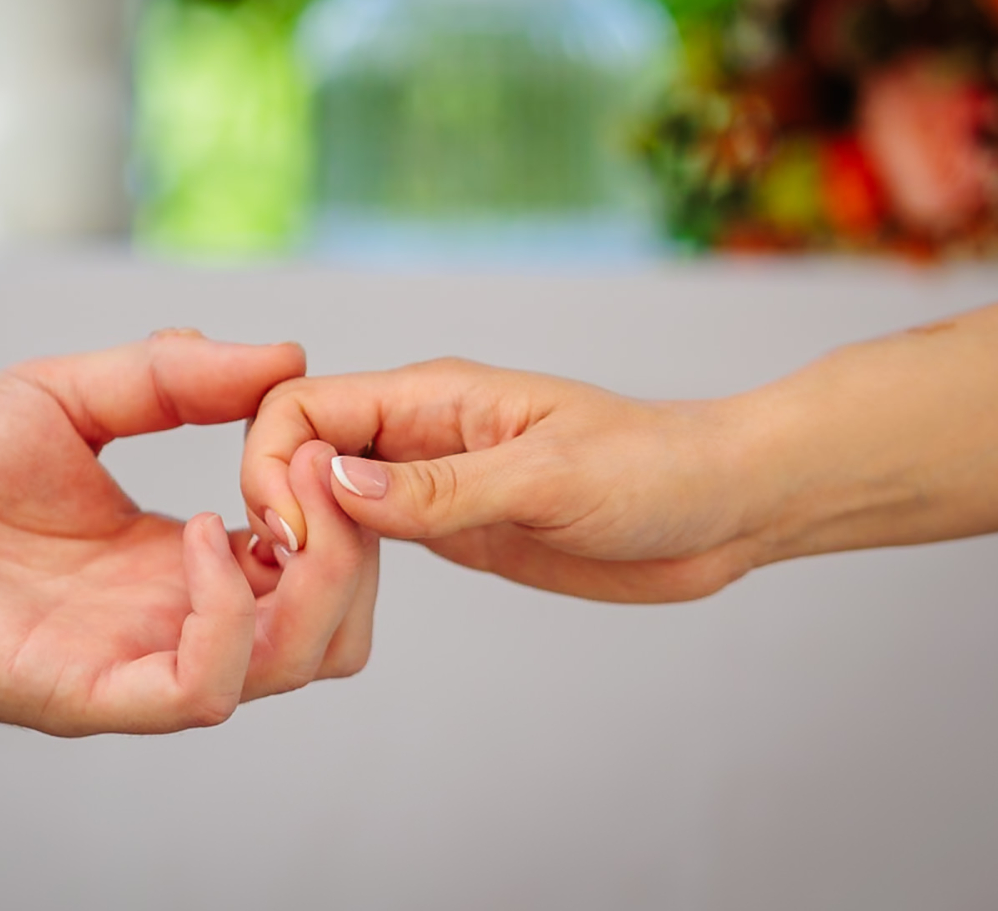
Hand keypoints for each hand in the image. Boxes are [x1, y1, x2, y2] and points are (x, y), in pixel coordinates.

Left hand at [0, 334, 377, 734]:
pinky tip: (195, 534)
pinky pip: (200, 689)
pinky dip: (228, 617)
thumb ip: (174, 376)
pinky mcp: (81, 692)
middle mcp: (168, 619)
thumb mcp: (72, 394)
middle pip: (330, 635)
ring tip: (268, 496)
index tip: (312, 431)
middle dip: (353, 554)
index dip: (339, 505)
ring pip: (289, 667)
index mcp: (176, 561)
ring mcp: (132, 661)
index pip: (314, 569)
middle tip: (311, 474)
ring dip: (313, 582)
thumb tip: (289, 352)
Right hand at [242, 359, 765, 603]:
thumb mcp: (548, 478)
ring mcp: (429, 481)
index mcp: (434, 397)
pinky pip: (365, 536)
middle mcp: (418, 433)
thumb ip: (440, 487)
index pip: (305, 406)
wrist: (721, 509)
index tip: (297, 531)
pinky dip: (337, 563)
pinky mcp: (448, 527)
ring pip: (323, 494)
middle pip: (299, 448)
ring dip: (302, 539)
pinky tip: (339, 600)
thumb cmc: (655, 470)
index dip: (276, 463)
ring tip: (307, 596)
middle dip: (277, 503)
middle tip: (296, 573)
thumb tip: (332, 483)